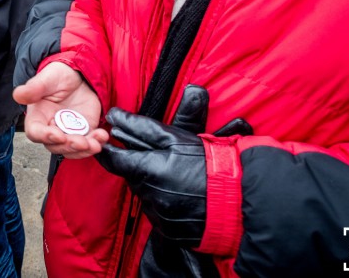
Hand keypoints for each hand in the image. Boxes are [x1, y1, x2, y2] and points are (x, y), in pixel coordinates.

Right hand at [12, 62, 108, 157]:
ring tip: (96, 144)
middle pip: (56, 146)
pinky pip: (89, 143)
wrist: (79, 75)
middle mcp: (51, 128)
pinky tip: (103, 136)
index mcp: (38, 117)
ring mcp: (68, 132)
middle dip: (69, 146)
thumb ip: (34, 88)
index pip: (36, 132)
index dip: (45, 137)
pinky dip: (97, 142)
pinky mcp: (84, 132)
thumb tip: (17, 95)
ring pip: (73, 149)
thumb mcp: (47, 78)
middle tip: (82, 142)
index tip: (58, 136)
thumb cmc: (59, 76)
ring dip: (84, 150)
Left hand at [95, 85, 251, 245]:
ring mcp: (159, 216)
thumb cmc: (210, 163)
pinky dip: (165, 204)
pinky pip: (157, 214)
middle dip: (140, 168)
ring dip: (153, 186)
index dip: (109, 152)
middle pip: (132, 178)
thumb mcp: (177, 138)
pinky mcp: (168, 231)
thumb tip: (114, 117)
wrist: (240, 199)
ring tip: (178, 179)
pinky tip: (182, 196)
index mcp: (148, 170)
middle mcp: (149, 196)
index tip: (108, 145)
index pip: (115, 161)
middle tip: (163, 161)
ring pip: (144, 196)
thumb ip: (141, 128)